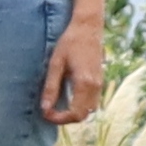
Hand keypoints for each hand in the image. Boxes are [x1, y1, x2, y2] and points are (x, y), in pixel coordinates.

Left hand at [40, 9, 105, 125]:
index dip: (59, 119)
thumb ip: (51, 87)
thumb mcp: (55, 64)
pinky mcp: (100, 80)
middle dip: (66, 118)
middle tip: (50, 111)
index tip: (46, 113)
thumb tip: (45, 109)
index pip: (75, 113)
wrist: (88, 27)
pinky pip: (92, 101)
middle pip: (83, 115)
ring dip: (74, 112)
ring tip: (58, 105)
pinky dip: (80, 105)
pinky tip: (68, 97)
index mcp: (84, 83)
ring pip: (89, 110)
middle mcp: (95, 86)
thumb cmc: (70, 42)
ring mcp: (100, 83)